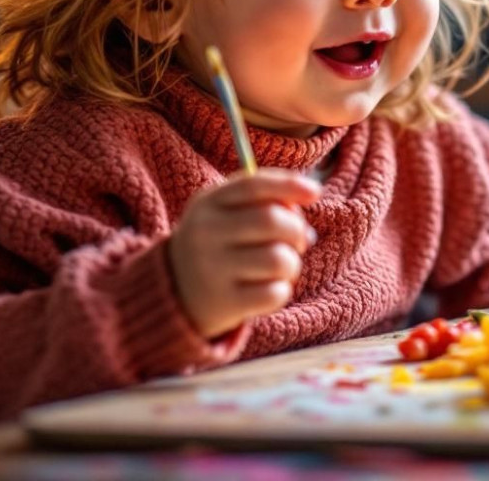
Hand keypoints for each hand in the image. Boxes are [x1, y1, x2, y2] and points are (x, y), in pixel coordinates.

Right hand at [168, 168, 321, 338]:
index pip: (253, 184)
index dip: (289, 185)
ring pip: (279, 259)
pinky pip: (275, 293)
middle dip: (296, 230)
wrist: (173, 292)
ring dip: (292, 264)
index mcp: (208, 203)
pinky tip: (266, 290)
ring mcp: (212, 269)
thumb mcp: (226, 213)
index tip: (315, 192)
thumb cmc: (217, 245)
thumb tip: (305, 222)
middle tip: (297, 241)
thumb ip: (264, 204)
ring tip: (280, 268)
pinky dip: (281, 291)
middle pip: (272, 220)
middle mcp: (205, 233)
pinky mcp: (224, 303)